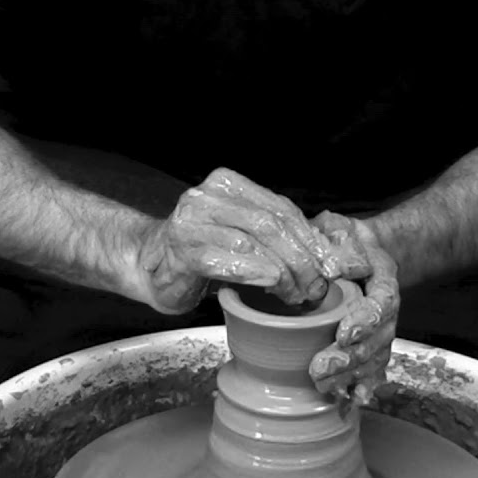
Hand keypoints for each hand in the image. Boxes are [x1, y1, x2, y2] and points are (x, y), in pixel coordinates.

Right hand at [135, 168, 338, 313]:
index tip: (328, 265)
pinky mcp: (182, 251)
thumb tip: (325, 254)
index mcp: (226, 183)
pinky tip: (271, 284)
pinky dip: (254, 273)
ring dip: (283, 273)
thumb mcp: (240, 232)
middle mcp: (206, 196)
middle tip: (315, 286)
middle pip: (269, 225)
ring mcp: (191, 222)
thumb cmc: (201, 251)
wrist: (148, 266)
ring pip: (252, 243)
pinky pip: (226, 261)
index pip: (280, 208)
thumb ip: (275, 234)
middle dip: (300, 258)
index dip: (309, 238)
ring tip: (297, 293)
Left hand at [308, 211, 398, 404]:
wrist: (360, 250)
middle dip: (352, 356)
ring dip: (353, 374)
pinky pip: (374, 369)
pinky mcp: (371, 344)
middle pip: (379, 337)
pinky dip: (365, 385)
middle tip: (320, 368)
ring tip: (326, 387)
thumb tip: (326, 265)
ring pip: (375, 357)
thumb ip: (334, 239)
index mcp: (383, 277)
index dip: (366, 320)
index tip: (343, 333)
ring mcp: (382, 328)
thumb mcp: (337, 228)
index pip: (381, 301)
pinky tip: (354, 400)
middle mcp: (388, 307)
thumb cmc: (342, 239)